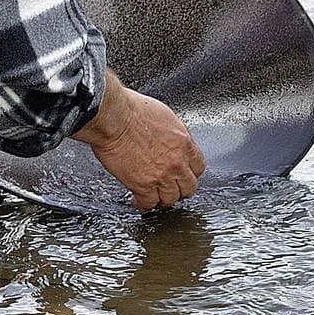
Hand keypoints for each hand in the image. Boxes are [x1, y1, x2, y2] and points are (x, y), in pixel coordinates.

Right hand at [73, 70, 205, 209]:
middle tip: (171, 188)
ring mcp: (161, 175)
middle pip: (189, 187)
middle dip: (180, 189)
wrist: (115, 117)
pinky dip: (142, 204)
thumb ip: (172, 134)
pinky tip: (137, 200)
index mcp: (184, 142)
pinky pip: (148, 203)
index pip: (198, 167)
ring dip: (162, 199)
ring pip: (171, 199)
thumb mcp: (164, 116)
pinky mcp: (143, 185)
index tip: (182, 173)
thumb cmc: (132, 110)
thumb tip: (169, 141)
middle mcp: (177, 162)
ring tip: (154, 197)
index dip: (189, 172)